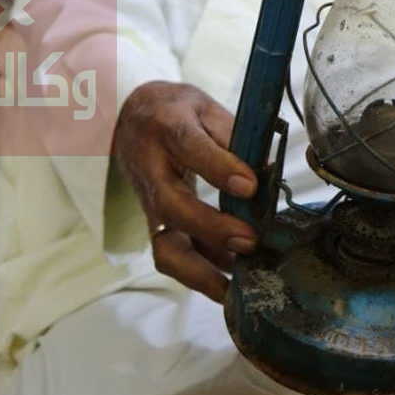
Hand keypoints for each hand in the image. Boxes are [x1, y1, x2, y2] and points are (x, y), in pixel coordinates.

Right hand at [113, 81, 258, 300]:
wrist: (129, 117)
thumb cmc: (174, 112)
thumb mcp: (203, 106)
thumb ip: (232, 135)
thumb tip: (265, 171)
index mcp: (168, 127)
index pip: (189, 146)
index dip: (218, 168)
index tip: (250, 186)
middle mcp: (152, 167)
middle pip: (170, 204)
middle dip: (209, 228)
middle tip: (249, 240)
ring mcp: (150, 201)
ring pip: (163, 244)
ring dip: (199, 272)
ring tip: (235, 288)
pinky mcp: (156, 224)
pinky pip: (173, 255)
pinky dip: (202, 275)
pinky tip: (231, 283)